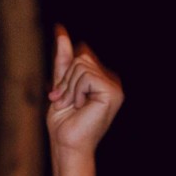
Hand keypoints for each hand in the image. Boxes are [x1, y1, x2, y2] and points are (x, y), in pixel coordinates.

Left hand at [45, 27, 123, 156]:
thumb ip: (64, 60)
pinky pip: (86, 75)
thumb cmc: (64, 122)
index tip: (62, 96)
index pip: (81, 55)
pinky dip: (77, 91)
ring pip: (82, 65)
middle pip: (82, 57)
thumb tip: (60, 31)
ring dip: (70, 87)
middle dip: (67, 80)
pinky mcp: (112, 92)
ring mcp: (114, 87)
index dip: (67, 73)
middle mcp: (112, 82)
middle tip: (66, 102)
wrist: (67, 144)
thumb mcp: (60, 84)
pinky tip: (81, 106)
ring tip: (73, 106)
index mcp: (102, 80)